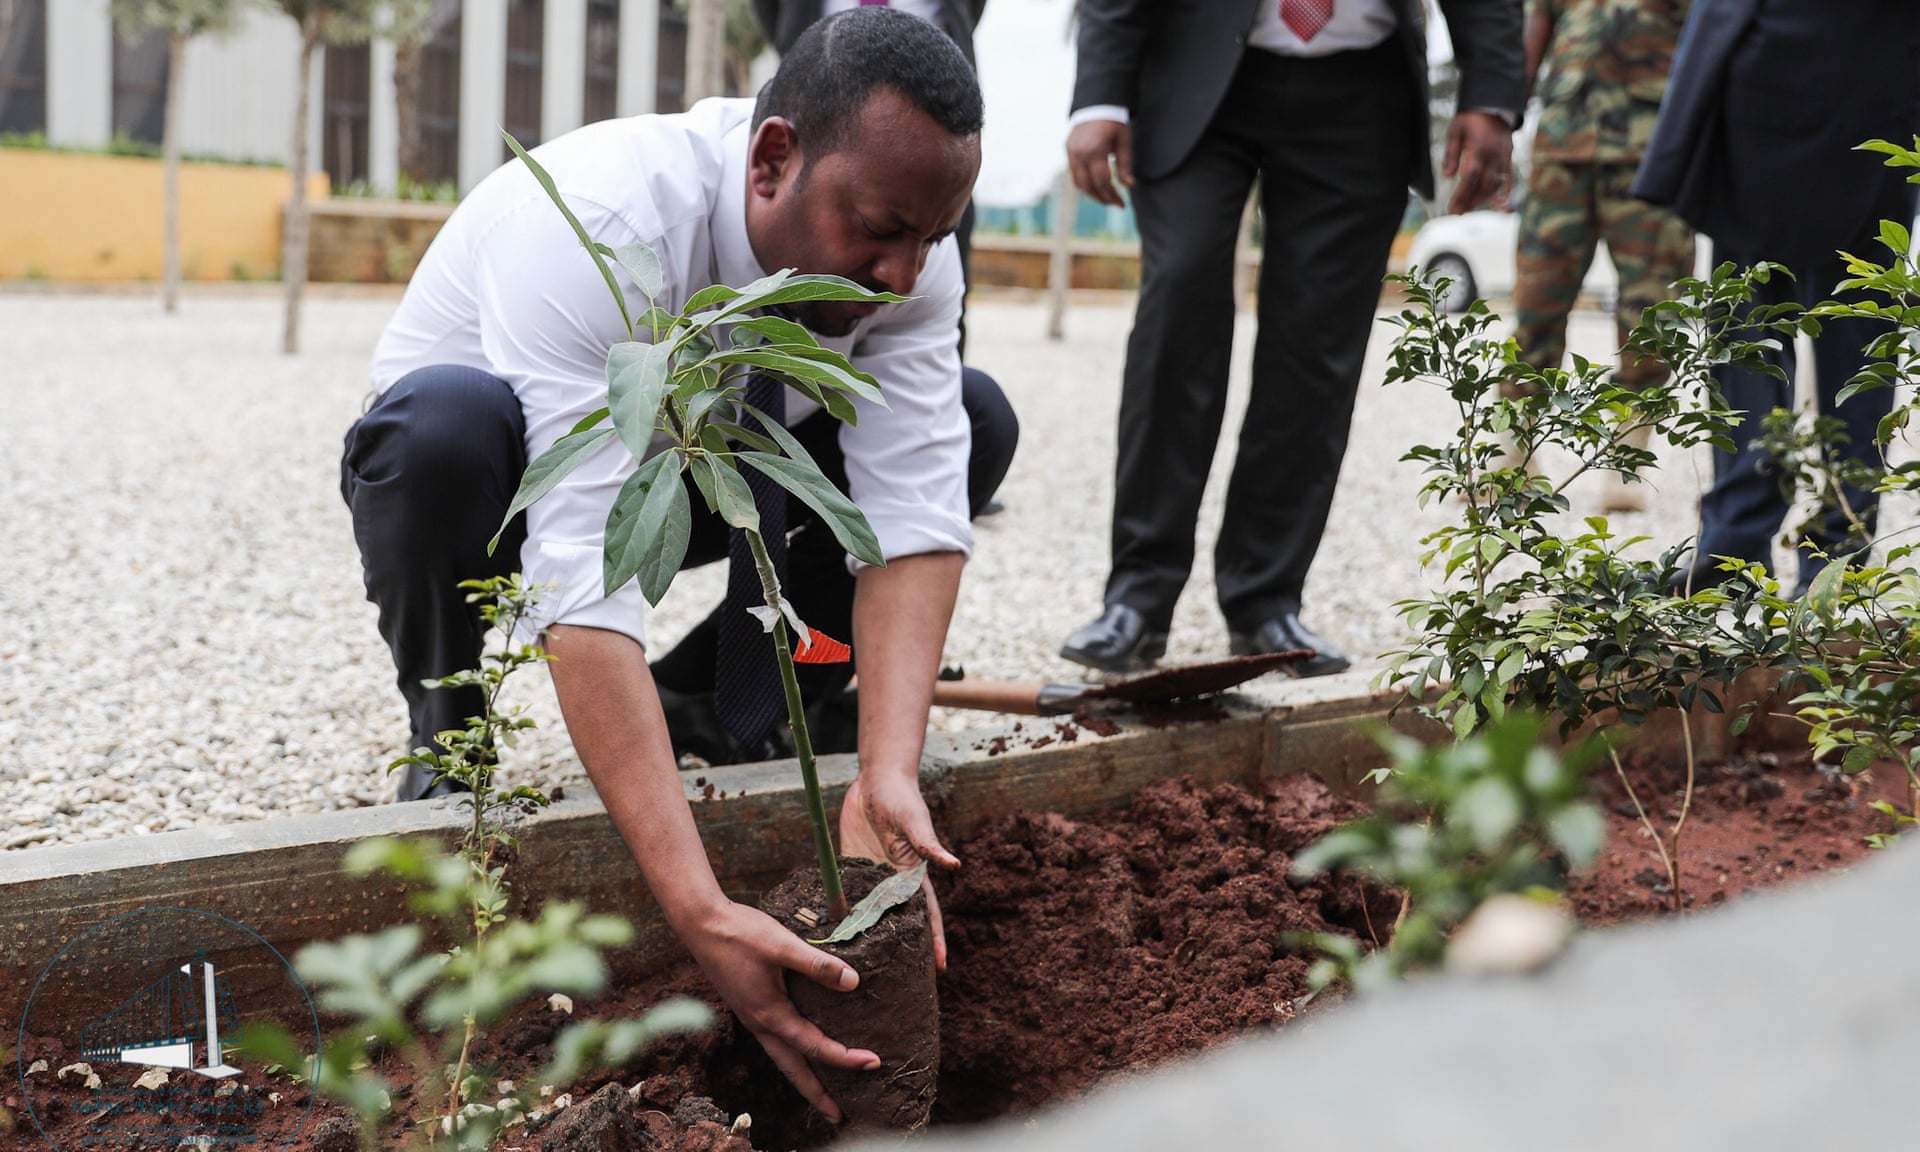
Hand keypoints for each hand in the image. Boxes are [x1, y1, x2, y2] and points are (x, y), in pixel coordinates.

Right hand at [682, 900, 879, 1122]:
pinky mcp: (748, 1006)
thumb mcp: (782, 945)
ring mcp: (751, 1017)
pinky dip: (791, 1054)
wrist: (701, 924)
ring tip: (822, 1093)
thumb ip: (818, 964)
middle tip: (838, 1115)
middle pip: (792, 1069)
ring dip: (802, 1077)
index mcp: (770, 1013)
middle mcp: (760, 1023)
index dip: (845, 1058)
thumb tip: (853, 982)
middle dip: (816, 1093)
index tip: (873, 1062)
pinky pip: (774, 1041)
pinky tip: (799, 1047)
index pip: (814, 1046)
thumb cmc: (740, 933)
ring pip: (781, 1057)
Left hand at [840, 771, 960, 971]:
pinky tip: (834, 936)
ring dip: (869, 939)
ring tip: (864, 970)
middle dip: (905, 950)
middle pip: (900, 923)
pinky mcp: (850, 867)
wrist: (876, 780)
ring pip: (871, 916)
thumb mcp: (916, 822)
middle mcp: (893, 881)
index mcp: (913, 874)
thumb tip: (955, 866)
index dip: (935, 940)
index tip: (941, 968)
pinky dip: (842, 915)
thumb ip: (930, 845)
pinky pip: (845, 895)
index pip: (928, 914)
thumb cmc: (903, 799)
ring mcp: (871, 877)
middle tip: (902, 983)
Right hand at [1066, 118, 1133, 207]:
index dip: (1113, 196)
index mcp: (1096, 150)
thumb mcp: (1124, 142)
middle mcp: (1080, 153)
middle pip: (1089, 186)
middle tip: (1115, 203)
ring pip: (1078, 183)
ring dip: (1092, 194)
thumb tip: (1129, 186)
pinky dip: (1085, 183)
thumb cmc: (1114, 124)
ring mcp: (1071, 152)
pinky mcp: (1068, 151)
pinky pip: (1074, 174)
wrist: (1096, 105)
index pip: (1103, 181)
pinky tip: (1096, 186)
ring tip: (1105, 198)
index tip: (1122, 204)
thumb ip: (1125, 165)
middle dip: (1102, 198)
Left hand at [1442, 110, 1513, 214]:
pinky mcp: (1509, 159)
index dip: (1462, 195)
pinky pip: (1508, 179)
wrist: (1495, 106)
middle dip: (1470, 201)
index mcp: (1479, 148)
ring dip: (1483, 200)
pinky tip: (1501, 207)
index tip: (1453, 207)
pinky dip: (1505, 194)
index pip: (1470, 177)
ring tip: (1469, 208)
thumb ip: (1452, 154)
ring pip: (1496, 184)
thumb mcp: (1456, 130)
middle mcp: (1494, 156)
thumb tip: (1447, 176)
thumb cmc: (1472, 118)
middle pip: (1483, 184)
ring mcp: (1503, 158)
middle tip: (1457, 212)